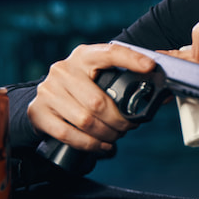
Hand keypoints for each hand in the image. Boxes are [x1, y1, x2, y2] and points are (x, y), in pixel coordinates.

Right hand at [27, 43, 155, 152]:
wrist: (43, 99)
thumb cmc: (79, 88)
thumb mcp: (96, 76)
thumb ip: (120, 80)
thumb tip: (160, 95)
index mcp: (83, 56)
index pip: (110, 53)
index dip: (131, 59)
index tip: (150, 67)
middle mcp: (63, 70)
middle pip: (98, 101)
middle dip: (119, 120)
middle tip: (128, 126)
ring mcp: (48, 91)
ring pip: (85, 120)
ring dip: (106, 135)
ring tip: (115, 136)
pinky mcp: (38, 112)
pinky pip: (69, 134)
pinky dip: (90, 144)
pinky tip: (102, 146)